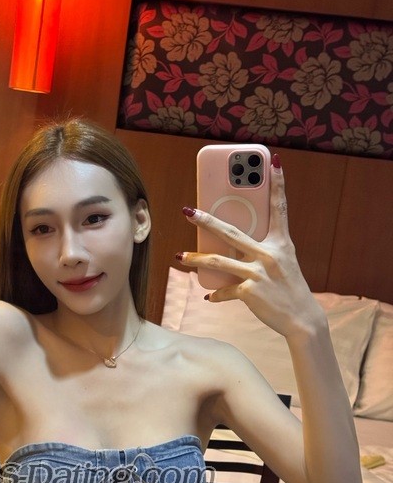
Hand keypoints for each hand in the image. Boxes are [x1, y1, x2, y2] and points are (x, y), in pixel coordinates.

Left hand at [177, 156, 323, 337]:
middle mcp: (270, 255)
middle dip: (207, 220)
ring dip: (197, 259)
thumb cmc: (290, 289)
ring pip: (220, 262)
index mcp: (282, 243)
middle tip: (188, 211)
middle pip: (231, 232)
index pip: (280, 207)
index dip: (277, 183)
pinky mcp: (251, 292)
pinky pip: (225, 290)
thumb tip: (231, 245)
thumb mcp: (283, 263)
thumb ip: (261, 250)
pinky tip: (208, 296)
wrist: (302, 320)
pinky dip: (216, 294)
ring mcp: (259, 273)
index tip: (273, 162)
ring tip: (180, 256)